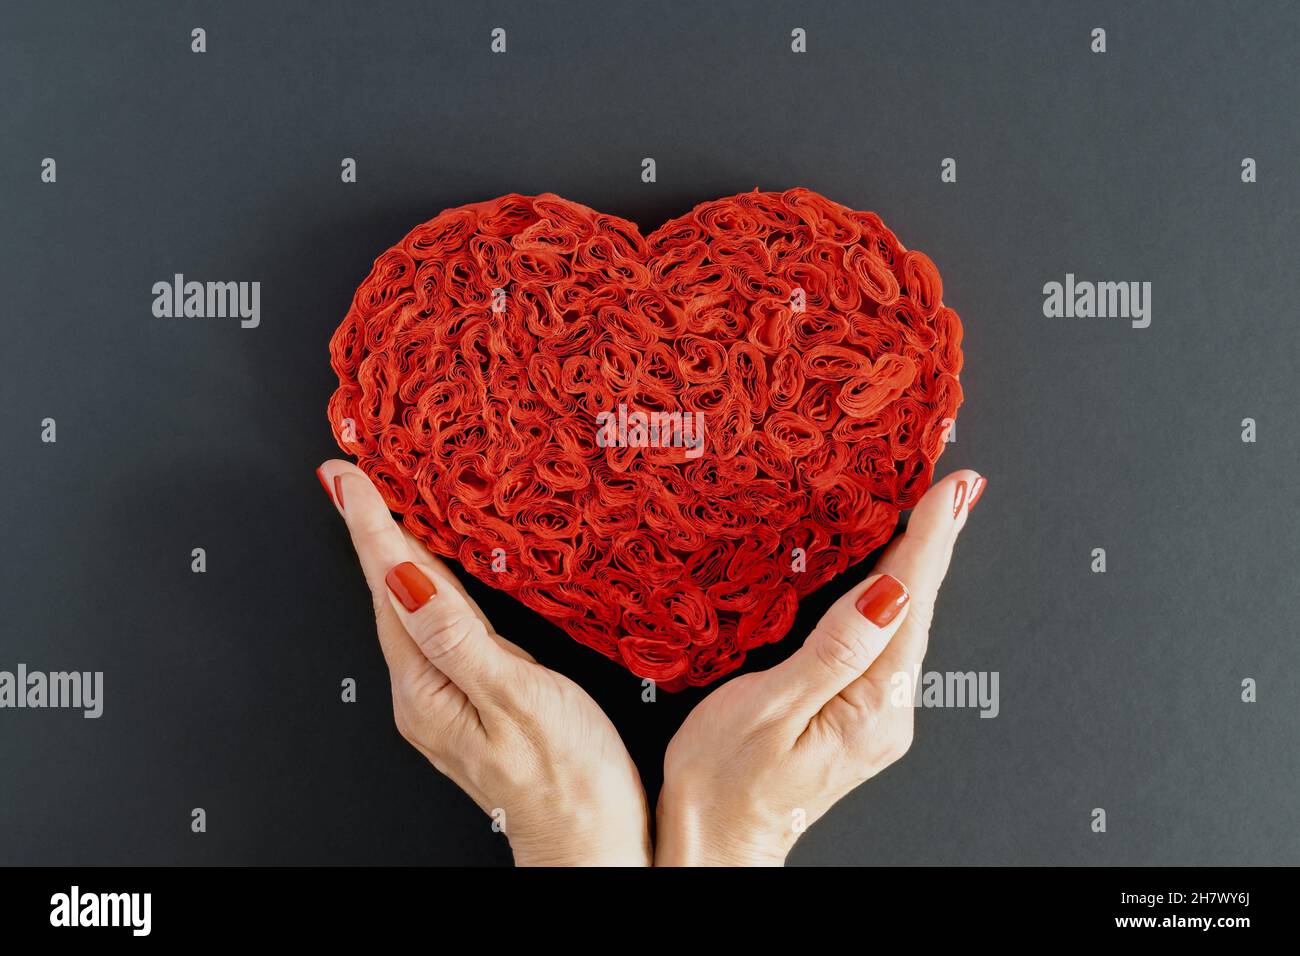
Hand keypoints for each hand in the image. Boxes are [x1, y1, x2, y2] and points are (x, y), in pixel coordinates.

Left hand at [318, 460, 650, 865]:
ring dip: (397, 550)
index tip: (344, 473)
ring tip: (382, 501)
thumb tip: (402, 572)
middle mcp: (422, 691)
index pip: (389, 585)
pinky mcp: (469, 697)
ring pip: (412, 606)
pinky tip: (437, 565)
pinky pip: (438, 624)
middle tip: (354, 472)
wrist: (590, 843)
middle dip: (372, 527)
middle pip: (390, 591)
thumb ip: (457, 635)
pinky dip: (431, 581)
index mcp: (426, 686)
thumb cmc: (568, 779)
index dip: (369, 523)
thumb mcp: (517, 698)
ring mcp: (443, 696)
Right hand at [655, 469, 983, 865]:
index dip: (931, 539)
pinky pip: (882, 640)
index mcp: (871, 706)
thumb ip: (832, 650)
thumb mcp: (768, 708)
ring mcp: (876, 715)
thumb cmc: (723, 783)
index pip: (909, 604)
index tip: (954, 488)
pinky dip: (891, 595)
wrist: (714, 844)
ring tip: (937, 511)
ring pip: (903, 623)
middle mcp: (888, 711)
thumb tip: (887, 591)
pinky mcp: (857, 713)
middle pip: (917, 610)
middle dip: (935, 541)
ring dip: (917, 563)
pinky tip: (892, 571)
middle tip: (958, 484)